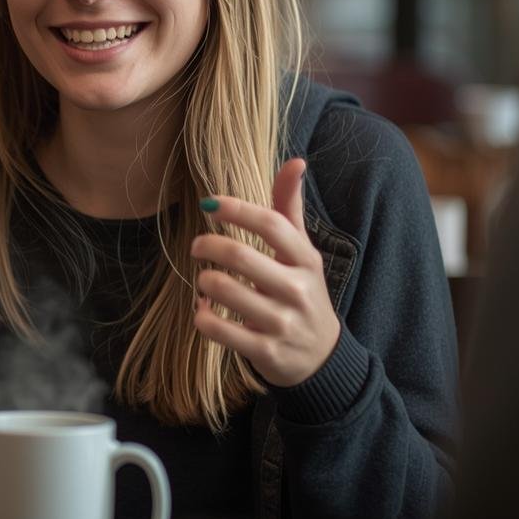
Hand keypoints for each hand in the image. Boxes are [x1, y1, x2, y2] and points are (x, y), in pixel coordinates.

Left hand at [191, 158, 340, 386]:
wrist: (321, 357)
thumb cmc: (302, 292)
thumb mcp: (302, 253)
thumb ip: (290, 209)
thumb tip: (296, 161)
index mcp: (306, 259)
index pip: (271, 224)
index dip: (236, 209)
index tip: (209, 204)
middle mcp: (297, 289)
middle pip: (242, 257)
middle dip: (208, 246)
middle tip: (196, 246)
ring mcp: (282, 322)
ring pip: (226, 291)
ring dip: (204, 281)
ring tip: (204, 280)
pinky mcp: (265, 351)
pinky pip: (219, 329)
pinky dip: (202, 316)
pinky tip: (203, 309)